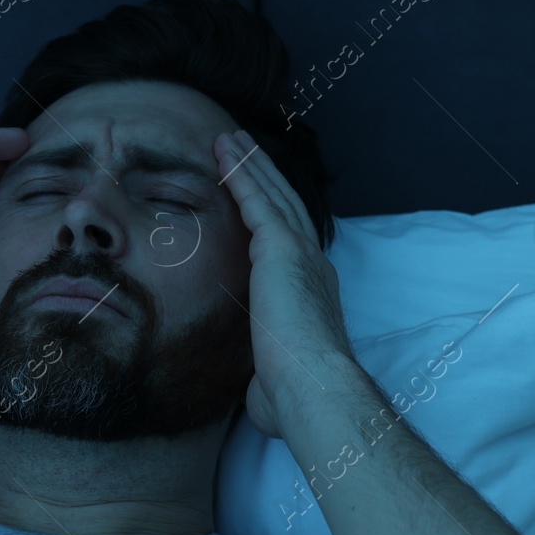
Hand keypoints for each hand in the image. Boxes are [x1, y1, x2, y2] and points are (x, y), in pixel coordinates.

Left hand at [214, 129, 355, 438]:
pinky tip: (222, 153)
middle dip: (263, 177)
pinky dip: (240, 174)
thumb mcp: (272, 379)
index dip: (272, 216)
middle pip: (284, 208)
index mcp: (311, 295)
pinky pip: (256, 201)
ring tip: (229, 138)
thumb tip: (255, 393)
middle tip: (240, 148)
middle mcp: (312, 267)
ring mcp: (300, 255)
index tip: (255, 198)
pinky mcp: (282, 249)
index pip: (288, 244)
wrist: (311, 389)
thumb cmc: (293, 396)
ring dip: (250, 164)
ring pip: (272, 195)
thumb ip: (264, 373)